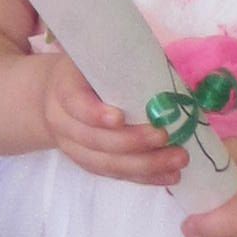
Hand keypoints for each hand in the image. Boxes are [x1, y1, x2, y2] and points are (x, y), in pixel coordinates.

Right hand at [39, 52, 188, 188]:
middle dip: (132, 142)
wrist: (58, 96)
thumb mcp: (97, 59)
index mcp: (63, 88)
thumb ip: (124, 67)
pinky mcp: (89, 163)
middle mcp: (62, 122)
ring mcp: (73, 147)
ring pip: (106, 163)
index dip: (95, 114)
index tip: (120, 118)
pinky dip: (144, 178)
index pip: (75, 104)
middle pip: (95, 140)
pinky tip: (169, 176)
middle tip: (165, 136)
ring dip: (145, 165)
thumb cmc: (89, 72)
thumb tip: (170, 78)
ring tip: (178, 159)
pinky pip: (116, 175)